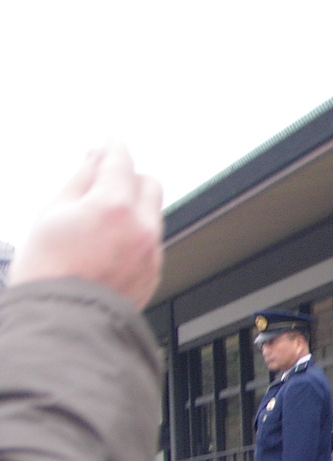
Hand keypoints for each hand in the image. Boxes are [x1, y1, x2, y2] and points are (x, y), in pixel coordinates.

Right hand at [10, 143, 163, 309]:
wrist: (65, 319)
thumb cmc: (49, 270)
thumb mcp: (51, 212)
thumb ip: (80, 180)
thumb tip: (96, 160)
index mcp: (114, 206)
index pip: (121, 161)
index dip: (113, 147)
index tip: (111, 141)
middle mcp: (142, 227)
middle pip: (148, 184)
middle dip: (128, 177)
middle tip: (104, 182)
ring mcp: (152, 251)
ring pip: (152, 214)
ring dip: (133, 207)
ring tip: (99, 222)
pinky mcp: (155, 271)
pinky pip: (151, 241)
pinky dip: (136, 234)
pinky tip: (109, 245)